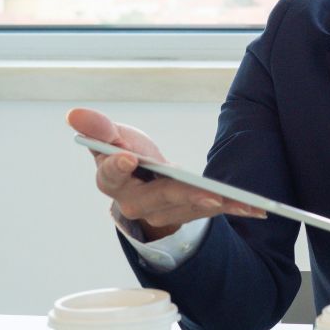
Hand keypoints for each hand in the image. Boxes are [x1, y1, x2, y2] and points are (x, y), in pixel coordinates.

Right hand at [67, 107, 264, 241]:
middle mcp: (134, 202)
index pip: (110, 175)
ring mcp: (160, 212)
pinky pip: (208, 213)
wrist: (143, 180)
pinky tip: (255, 209)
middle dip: (182, 194)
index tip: (126, 156)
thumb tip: (74, 114)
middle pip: (157, 197)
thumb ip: (98, 127)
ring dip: (213, 205)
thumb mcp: (115, 136)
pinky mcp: (185, 215)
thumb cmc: (127, 154)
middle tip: (206, 194)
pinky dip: (231, 210)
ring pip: (186, 208)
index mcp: (112, 180)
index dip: (117, 166)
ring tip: (237, 201)